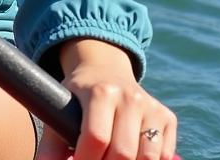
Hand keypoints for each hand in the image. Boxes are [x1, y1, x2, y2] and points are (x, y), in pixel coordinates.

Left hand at [36, 39, 176, 159]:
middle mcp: (129, 96)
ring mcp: (151, 106)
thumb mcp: (61, 109)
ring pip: (149, 157)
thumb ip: (52, 143)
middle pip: (123, 152)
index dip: (86, 159)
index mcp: (100, 92)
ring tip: (111, 159)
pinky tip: (133, 158)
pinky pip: (165, 154)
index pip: (96, 137)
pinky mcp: (167, 116)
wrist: (105, 69)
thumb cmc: (79, 97)